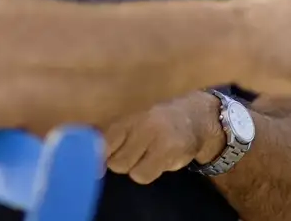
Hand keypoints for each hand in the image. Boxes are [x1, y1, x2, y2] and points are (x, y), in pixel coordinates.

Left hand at [103, 91, 224, 184]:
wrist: (197, 116)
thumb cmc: (160, 121)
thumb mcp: (137, 122)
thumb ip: (115, 138)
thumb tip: (92, 163)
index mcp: (131, 118)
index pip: (104, 142)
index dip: (100, 157)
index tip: (103, 163)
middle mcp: (143, 125)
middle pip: (116, 162)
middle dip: (124, 162)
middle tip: (138, 153)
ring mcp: (158, 138)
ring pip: (130, 171)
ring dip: (139, 168)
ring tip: (151, 156)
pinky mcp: (171, 151)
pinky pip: (146, 175)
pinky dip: (152, 171)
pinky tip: (163, 159)